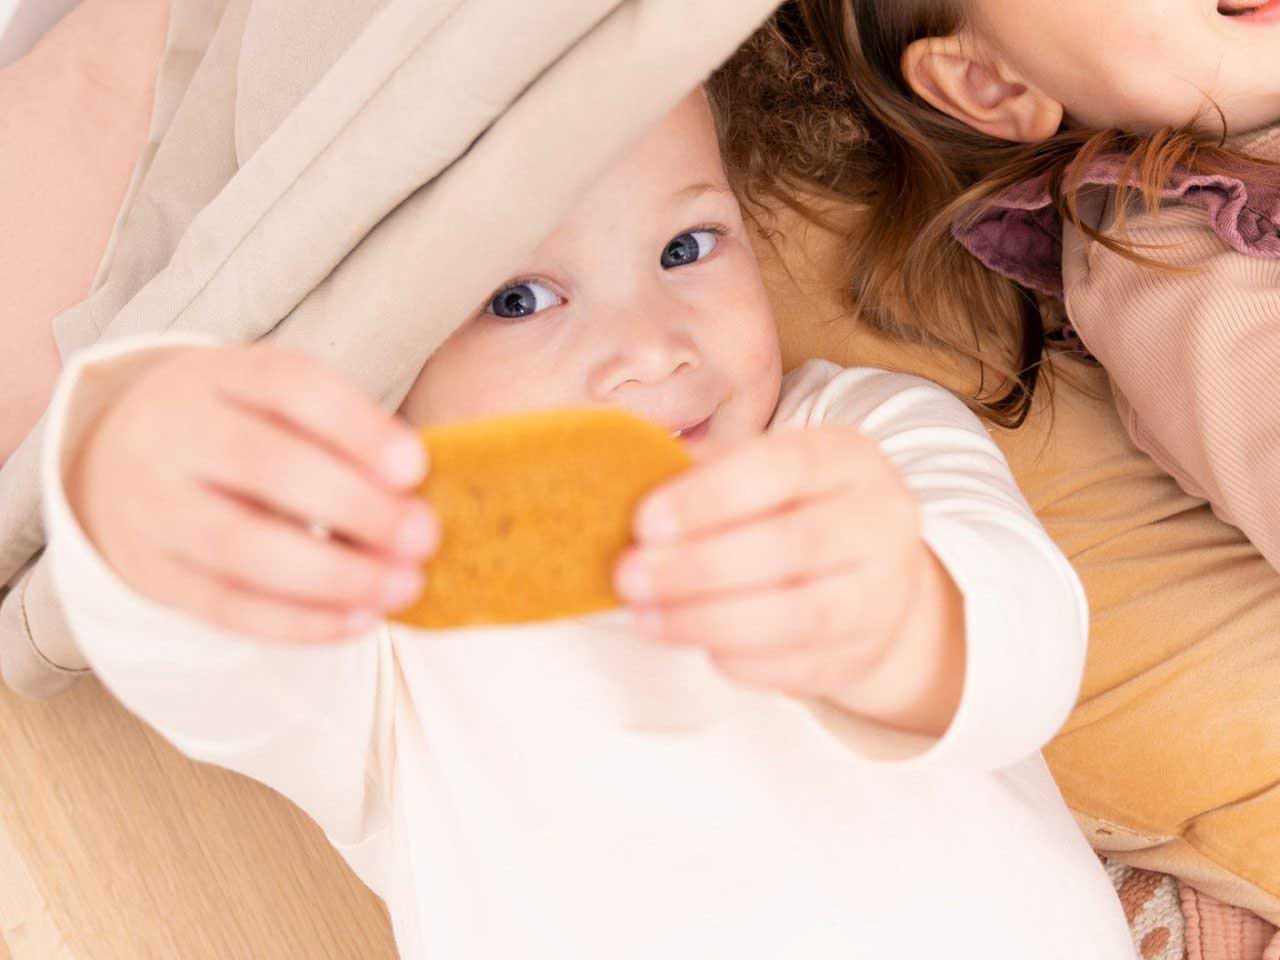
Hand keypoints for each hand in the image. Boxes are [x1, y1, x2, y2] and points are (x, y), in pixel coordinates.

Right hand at [65, 343, 438, 642]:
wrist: (116, 460)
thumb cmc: (237, 426)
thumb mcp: (274, 402)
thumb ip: (341, 433)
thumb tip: (417, 493)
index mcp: (218, 376)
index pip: (289, 386)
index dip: (356, 427)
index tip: (416, 468)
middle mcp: (173, 433)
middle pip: (263, 465)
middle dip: (355, 506)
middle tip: (424, 535)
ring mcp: (153, 507)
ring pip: (241, 545)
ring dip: (334, 575)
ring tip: (403, 585)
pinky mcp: (153, 574)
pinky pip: (227, 606)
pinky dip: (299, 621)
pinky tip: (359, 620)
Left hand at [614, 426, 964, 735]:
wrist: (871, 580)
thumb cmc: (792, 513)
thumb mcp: (758, 475)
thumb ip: (702, 477)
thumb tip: (625, 491)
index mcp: (845, 457)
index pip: (780, 467)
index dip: (709, 497)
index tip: (645, 522)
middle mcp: (879, 519)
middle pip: (790, 545)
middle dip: (697, 566)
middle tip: (629, 576)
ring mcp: (881, 591)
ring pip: (797, 614)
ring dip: (708, 619)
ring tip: (645, 616)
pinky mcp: (864, 652)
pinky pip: (796, 664)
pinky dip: (736, 657)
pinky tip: (692, 641)